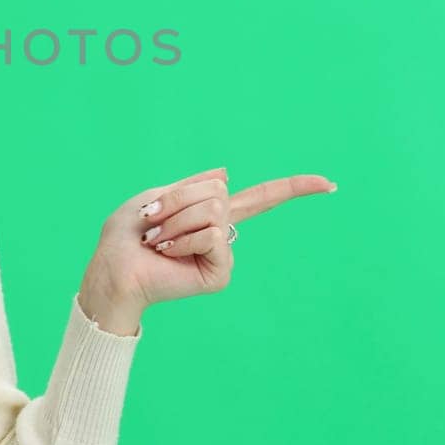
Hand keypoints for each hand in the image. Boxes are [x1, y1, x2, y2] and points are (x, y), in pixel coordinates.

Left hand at [81, 166, 336, 317]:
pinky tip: (169, 254)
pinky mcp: (221, 272)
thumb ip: (190, 184)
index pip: (261, 198)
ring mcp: (223, 253)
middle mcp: (223, 232)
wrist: (114, 268)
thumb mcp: (157, 196)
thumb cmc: (127, 235)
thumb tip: (226, 172)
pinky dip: (184, 238)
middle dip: (178, 199)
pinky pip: (213, 235)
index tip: (329, 184)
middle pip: (218, 190)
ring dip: (176, 219)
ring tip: (158, 239)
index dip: (294, 188)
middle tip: (153, 222)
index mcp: (210, 213)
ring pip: (214, 209)